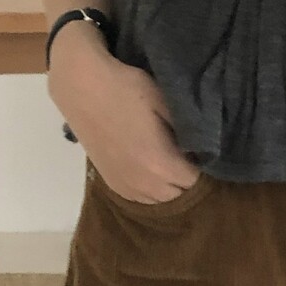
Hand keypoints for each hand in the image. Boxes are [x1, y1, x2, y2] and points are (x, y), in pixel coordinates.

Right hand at [47, 27, 198, 202]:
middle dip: (188, 179)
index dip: (204, 167)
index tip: (205, 152)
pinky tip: (152, 169)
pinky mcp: (111, 182)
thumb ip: (189, 132)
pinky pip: (141, 197)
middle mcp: (144, 184)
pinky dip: (151, 188)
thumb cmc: (126, 88)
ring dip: (170, 186)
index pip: (197, 181)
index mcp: (161, 165)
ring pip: (160, 199)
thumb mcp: (165, 103)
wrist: (80, 87)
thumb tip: (204, 150)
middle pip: (181, 195)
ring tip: (170, 162)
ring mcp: (125, 186)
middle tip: (189, 156)